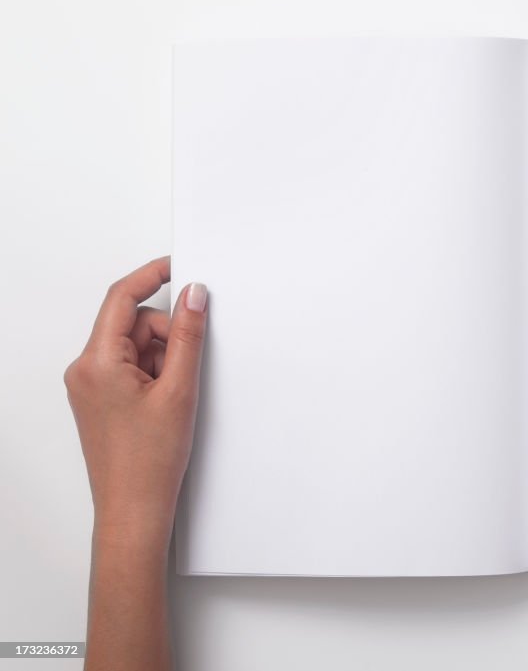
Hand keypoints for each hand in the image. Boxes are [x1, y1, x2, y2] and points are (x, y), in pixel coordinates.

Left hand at [65, 257, 207, 537]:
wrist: (134, 510)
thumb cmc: (148, 462)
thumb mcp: (179, 390)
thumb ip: (188, 336)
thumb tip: (194, 296)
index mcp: (96, 362)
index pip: (122, 299)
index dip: (152, 276)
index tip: (178, 266)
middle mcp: (85, 370)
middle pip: (132, 323)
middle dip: (166, 335)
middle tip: (186, 368)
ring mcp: (90, 385)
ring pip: (135, 346)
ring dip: (162, 358)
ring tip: (174, 396)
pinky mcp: (100, 398)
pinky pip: (131, 366)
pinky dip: (155, 374)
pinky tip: (167, 401)